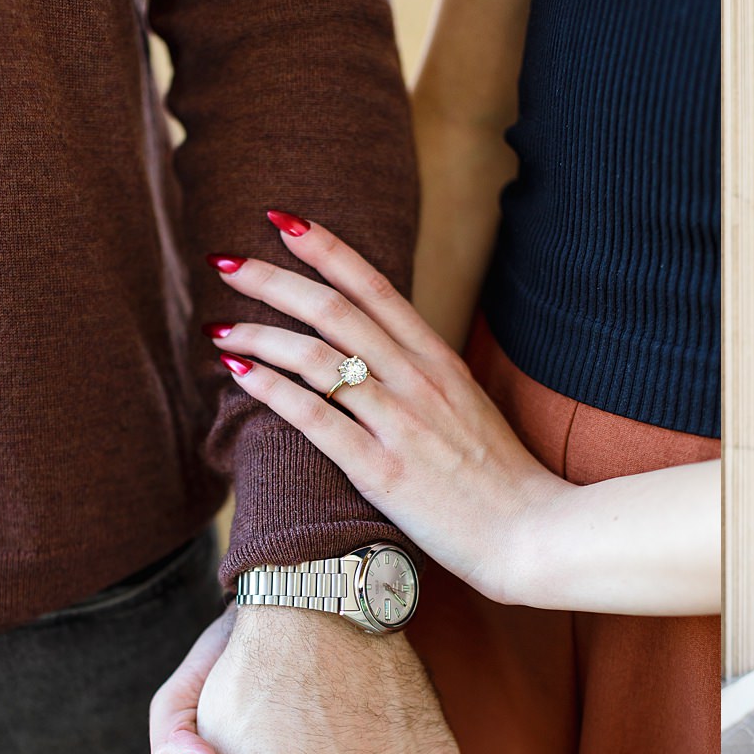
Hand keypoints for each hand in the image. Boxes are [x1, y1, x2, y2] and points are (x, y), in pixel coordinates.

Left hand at [207, 215, 564, 606]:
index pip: (375, 287)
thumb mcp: (468, 409)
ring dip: (260, 336)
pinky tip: (240, 374)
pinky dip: (272, 391)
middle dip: (272, 281)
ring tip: (221, 331)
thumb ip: (424, 378)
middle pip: (334, 312)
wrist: (532, 533)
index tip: (282, 221)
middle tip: (226, 264)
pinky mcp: (384, 471)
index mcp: (440, 362)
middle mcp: (419, 382)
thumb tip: (377, 358)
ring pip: (318, 359)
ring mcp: (402, 425)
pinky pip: (316, 420)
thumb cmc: (500, 480)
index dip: (325, 249)